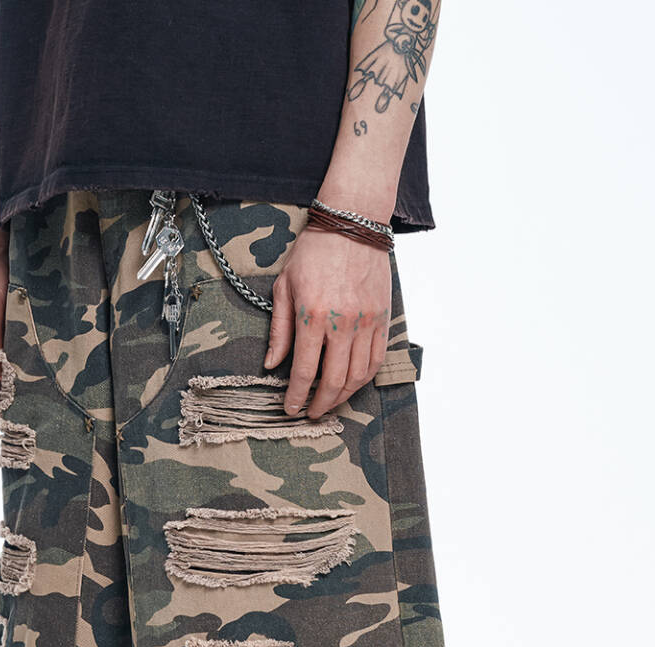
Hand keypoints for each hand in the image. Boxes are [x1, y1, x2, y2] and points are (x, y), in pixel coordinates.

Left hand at [265, 230, 390, 418]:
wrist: (353, 225)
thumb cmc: (314, 253)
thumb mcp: (285, 287)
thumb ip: (280, 330)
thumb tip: (271, 364)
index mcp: (313, 316)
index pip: (303, 371)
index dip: (296, 397)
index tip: (291, 409)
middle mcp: (343, 324)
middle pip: (333, 382)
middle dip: (320, 404)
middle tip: (311, 413)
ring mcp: (367, 323)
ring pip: (357, 377)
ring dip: (342, 397)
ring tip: (330, 402)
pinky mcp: (383, 319)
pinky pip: (376, 361)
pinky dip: (363, 379)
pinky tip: (351, 384)